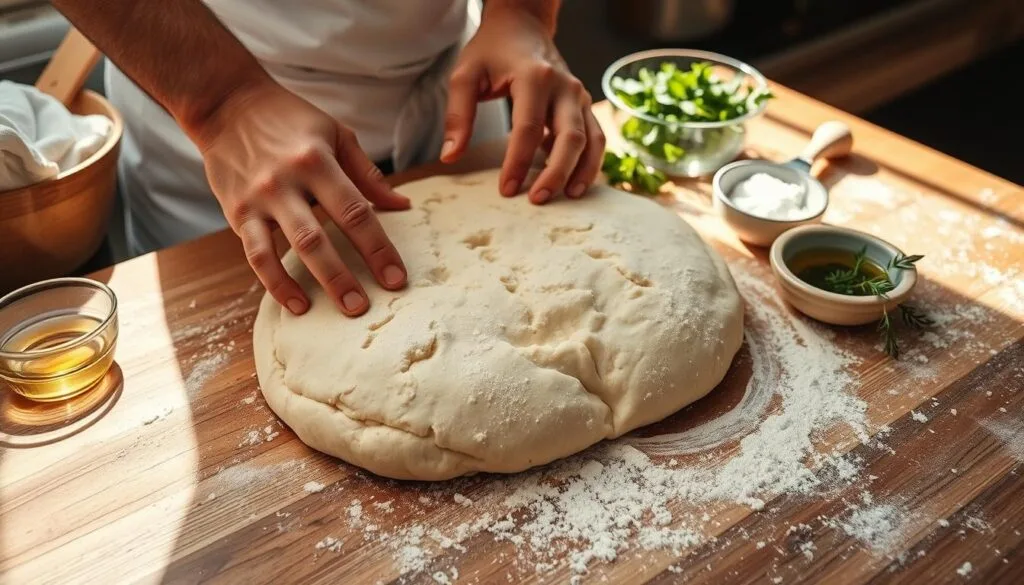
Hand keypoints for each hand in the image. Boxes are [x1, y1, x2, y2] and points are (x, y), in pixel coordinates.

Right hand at [195, 83, 410, 316]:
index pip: (355, 211)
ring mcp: (259, 199)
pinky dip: (275, 283)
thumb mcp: (335, 133)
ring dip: (316, 283)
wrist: (225, 104)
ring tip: (341, 310)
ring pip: (289, 248)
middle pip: (321, 237)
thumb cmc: (289, 119)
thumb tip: (403, 206)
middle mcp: (287, 181)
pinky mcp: (237, 212)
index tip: (396, 278)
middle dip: (346, 275)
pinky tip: (297, 304)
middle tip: (367, 307)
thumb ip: (367, 173)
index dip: (378, 248)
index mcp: (318, 160)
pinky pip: (256, 255)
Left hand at [441, 6, 604, 203]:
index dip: (517, 162)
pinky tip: (572, 180)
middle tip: (539, 200)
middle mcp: (564, 86)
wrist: (522, 24)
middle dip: (556, 173)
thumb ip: (458, 115)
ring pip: (591, 139)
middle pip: (570, 137)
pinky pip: (596, 136)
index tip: (506, 190)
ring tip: (570, 197)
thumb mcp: (465, 74)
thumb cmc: (492, 50)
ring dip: (583, 171)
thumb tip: (451, 155)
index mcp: (534, 77)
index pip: (528, 128)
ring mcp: (578, 95)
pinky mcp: (583, 104)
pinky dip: (589, 160)